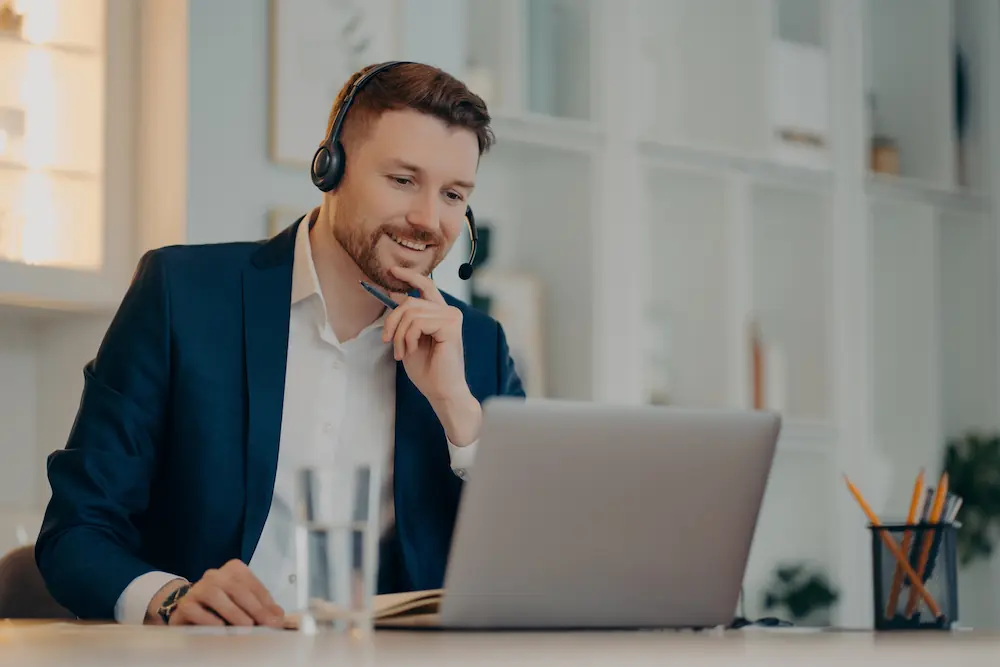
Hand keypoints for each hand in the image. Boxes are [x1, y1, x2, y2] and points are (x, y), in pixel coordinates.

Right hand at [149, 559, 283, 626]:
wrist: (189, 608)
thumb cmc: (222, 605)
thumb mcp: (243, 603)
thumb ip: (260, 607)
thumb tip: (278, 616)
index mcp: (234, 570)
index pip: (254, 585)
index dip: (267, 603)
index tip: (276, 619)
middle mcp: (216, 574)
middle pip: (238, 589)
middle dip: (255, 608)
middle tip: (266, 625)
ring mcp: (199, 587)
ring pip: (216, 596)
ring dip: (233, 612)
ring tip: (246, 627)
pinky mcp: (185, 603)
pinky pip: (196, 610)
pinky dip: (209, 619)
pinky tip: (220, 628)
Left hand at [383, 266, 481, 444]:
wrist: (442, 391)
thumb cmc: (428, 370)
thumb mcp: (409, 339)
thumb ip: (405, 318)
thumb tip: (393, 295)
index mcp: (440, 313)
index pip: (426, 285)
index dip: (409, 276)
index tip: (391, 271)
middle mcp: (449, 311)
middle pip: (410, 301)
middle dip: (392, 320)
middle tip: (386, 340)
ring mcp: (452, 317)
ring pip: (410, 313)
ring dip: (399, 335)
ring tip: (401, 352)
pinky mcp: (451, 325)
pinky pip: (417, 323)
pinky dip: (408, 338)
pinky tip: (412, 351)